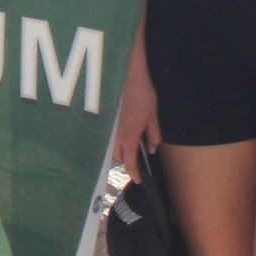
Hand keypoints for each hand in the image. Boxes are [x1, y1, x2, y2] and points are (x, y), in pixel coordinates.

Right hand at [109, 50, 160, 173]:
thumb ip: (153, 135)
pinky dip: (110, 140)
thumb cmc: (142, 95)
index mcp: (129, 137)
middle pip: (116, 159)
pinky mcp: (102, 120)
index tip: (139, 179)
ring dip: (117, 151)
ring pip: (108, 149)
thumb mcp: (153, 116)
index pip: (130, 163)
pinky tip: (116, 134)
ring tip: (125, 146)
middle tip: (134, 158)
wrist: (126, 76)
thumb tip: (152, 148)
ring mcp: (106, 128)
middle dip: (125, 161)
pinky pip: (105, 137)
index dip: (134, 173)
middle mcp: (115, 136)